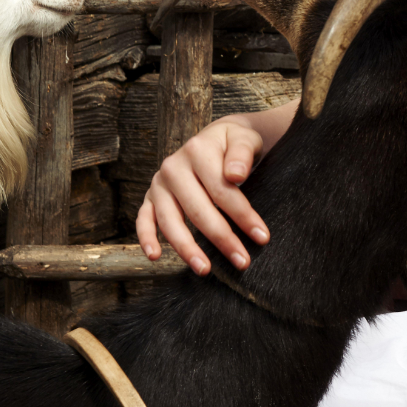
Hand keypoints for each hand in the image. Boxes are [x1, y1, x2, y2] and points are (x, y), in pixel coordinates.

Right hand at [135, 119, 269, 275]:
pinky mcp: (151, 196)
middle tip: (242, 261)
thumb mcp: (245, 138)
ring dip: (186, 248)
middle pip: (198, 210)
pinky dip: (146, 237)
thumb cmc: (234, 142)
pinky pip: (144, 219)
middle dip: (222, 238)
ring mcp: (159, 183)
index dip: (243, 216)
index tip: (261, 237)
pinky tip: (155, 257)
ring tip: (205, 269)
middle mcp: (173, 167)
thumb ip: (242, 153)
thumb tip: (235, 175)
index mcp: (197, 150)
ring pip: (170, 221)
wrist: (218, 137)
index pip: (222, 190)